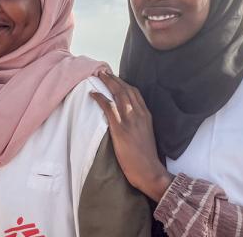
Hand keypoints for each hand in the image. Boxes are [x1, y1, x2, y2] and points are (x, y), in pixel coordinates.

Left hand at [90, 72, 173, 201]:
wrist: (149, 171)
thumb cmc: (146, 158)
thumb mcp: (146, 135)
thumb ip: (139, 124)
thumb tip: (128, 120)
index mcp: (146, 115)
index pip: (135, 93)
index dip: (124, 83)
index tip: (115, 78)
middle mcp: (139, 114)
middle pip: (125, 89)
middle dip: (114, 79)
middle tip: (103, 71)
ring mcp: (130, 120)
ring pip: (118, 94)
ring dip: (107, 83)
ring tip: (98, 76)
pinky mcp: (120, 128)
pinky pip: (108, 107)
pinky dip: (100, 98)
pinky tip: (93, 93)